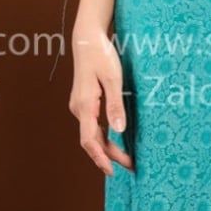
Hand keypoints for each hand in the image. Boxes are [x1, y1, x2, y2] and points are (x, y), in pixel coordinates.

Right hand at [70, 25, 134, 174]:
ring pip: (93, 134)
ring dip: (108, 147)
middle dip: (110, 156)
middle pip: (93, 140)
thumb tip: (119, 130)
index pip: (90, 140)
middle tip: (131, 166)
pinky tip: (117, 140)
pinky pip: (93, 125)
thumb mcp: (113, 79)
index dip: (100, 158)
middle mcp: (79, 109)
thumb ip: (115, 106)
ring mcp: (80, 106)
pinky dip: (104, 137)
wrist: (87, 39)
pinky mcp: (85, 102)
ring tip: (127, 158)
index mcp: (84, 105)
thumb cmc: (101, 56)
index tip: (112, 171)